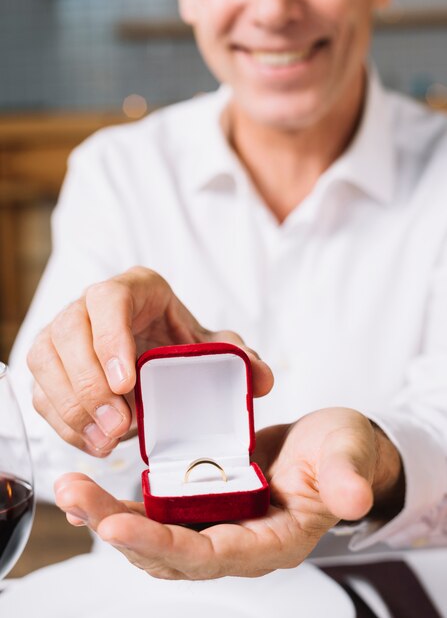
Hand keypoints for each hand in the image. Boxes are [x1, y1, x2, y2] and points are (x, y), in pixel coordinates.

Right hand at [27, 266, 272, 455]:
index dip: (110, 338)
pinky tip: (94, 442)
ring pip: (44, 361)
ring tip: (107, 440)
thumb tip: (262, 378)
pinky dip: (63, 422)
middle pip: (67, 331)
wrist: (155, 356)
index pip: (108, 299)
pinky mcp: (50, 366)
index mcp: (133, 289)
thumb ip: (239, 359)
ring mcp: (63, 334)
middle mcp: (89, 305)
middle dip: (88, 384)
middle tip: (119, 424)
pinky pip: (41, 392)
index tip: (126, 383)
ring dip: (71, 406)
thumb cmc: (181, 345)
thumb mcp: (214, 349)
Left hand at [54, 407, 403, 579]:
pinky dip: (124, 504)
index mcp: (272, 540)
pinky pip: (158, 515)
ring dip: (109, 516)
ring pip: (155, 536)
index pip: (210, 554)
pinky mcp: (205, 503)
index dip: (164, 544)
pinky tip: (93, 490)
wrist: (331, 449)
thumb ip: (346, 477)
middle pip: (168, 551)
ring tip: (71, 490)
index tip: (117, 523)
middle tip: (74, 495)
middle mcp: (238, 541)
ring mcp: (219, 524)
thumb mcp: (347, 455)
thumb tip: (352, 499)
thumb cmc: (341, 452)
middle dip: (117, 528)